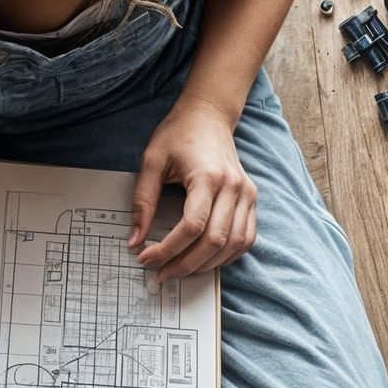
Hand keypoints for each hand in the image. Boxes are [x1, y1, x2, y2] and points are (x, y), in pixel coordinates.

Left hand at [130, 96, 256, 280]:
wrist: (208, 115)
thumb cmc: (179, 134)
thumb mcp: (152, 161)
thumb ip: (143, 201)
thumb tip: (135, 239)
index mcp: (208, 177)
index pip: (192, 226)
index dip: (168, 249)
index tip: (145, 257)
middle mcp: (234, 187)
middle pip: (214, 241)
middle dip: (185, 264)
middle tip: (160, 273)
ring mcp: (247, 194)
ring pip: (233, 245)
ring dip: (206, 265)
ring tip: (179, 270)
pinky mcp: (252, 199)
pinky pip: (246, 238)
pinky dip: (226, 255)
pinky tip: (204, 260)